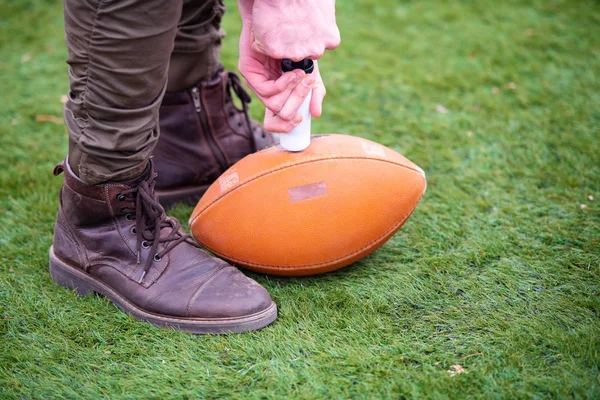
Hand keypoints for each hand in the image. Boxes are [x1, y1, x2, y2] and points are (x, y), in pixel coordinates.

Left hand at [238, 0, 339, 131]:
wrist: (285, 23)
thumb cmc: (297, 47)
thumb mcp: (311, 72)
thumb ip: (315, 92)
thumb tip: (316, 114)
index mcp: (279, 95)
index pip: (278, 122)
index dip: (289, 126)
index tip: (303, 116)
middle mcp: (265, 91)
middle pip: (280, 114)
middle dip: (297, 103)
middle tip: (308, 87)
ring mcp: (255, 82)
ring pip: (274, 104)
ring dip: (292, 92)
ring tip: (302, 76)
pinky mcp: (248, 72)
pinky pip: (266, 90)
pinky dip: (283, 84)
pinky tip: (293, 73)